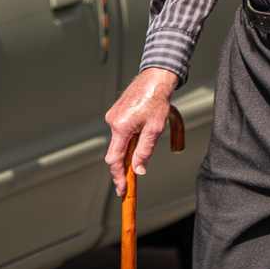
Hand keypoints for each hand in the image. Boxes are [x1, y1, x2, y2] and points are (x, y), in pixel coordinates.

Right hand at [104, 67, 177, 195]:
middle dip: (122, 168)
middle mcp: (113, 121)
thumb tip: (138, 170)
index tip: (121, 189)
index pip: (115, 159)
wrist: (155, 79)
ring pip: (118, 142)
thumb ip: (145, 151)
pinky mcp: (116, 113)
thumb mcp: (155, 129)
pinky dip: (127, 140)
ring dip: (127, 151)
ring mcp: (113, 116)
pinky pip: (120, 132)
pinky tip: (140, 136)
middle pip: (115, 152)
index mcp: (121, 126)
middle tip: (129, 181)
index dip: (117, 176)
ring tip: (143, 147)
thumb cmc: (157, 100)